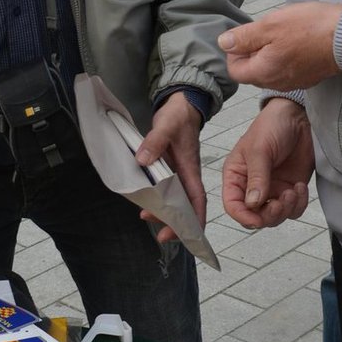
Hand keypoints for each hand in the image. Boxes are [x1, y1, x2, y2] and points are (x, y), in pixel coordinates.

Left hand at [136, 91, 204, 242]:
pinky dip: (158, 199)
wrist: (181, 106)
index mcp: (191, 169)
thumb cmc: (178, 116)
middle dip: (177, 223)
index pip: (197, 200)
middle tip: (160, 235)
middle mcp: (187, 175)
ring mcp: (179, 173)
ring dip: (165, 213)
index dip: (195, 219)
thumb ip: (155, 142)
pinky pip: (166, 190)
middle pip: (187, 206)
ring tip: (146, 216)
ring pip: (176, 200)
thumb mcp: (165, 126)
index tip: (186, 234)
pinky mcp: (170, 169)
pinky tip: (145, 202)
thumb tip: (143, 160)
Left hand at [218, 3, 341, 90]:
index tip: (246, 35)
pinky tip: (297, 42)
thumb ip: (245, 37)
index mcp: (264, 72)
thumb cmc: (310, 28)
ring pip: (270, 71)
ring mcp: (294, 82)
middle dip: (252, 53)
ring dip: (269, 55)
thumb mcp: (271, 25)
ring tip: (283, 34)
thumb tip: (224, 43)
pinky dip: (285, 58)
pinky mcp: (308, 78)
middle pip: (252, 72)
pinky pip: (287, 71)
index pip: (234, 70)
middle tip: (266, 32)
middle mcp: (277, 83)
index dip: (235, 52)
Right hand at [223, 98, 314, 228]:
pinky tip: (300, 187)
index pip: (233, 205)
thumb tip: (253, 204)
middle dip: (269, 215)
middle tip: (280, 202)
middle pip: (255, 216)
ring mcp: (272, 189)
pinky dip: (299, 204)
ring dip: (285, 209)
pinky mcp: (290, 189)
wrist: (299, 117)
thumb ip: (256, 178)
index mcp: (236, 176)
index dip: (243, 217)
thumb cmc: (272, 126)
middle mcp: (252, 186)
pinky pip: (293, 210)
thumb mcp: (260, 150)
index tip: (257, 219)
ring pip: (275, 217)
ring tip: (292, 190)